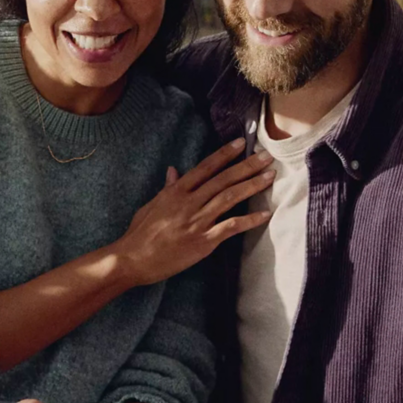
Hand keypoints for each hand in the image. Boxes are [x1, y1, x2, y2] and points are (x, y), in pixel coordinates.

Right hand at [110, 138, 273, 285]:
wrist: (133, 259)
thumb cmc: (139, 233)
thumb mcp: (152, 205)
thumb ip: (167, 188)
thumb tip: (173, 170)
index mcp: (176, 192)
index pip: (205, 167)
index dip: (224, 154)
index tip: (240, 143)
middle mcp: (189, 202)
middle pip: (223, 179)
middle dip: (247, 166)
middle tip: (266, 156)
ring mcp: (197, 221)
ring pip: (229, 198)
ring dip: (252, 186)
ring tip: (270, 176)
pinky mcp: (203, 241)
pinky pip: (230, 227)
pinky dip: (249, 220)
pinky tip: (265, 214)